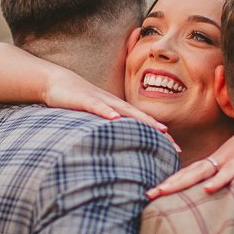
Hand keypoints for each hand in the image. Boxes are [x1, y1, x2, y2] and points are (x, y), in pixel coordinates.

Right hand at [42, 71, 180, 153]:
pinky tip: (116, 119)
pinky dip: (107, 112)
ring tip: (160, 130)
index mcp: (118, 110)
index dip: (160, 136)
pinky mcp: (85, 100)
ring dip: (143, 121)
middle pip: (142, 118)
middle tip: (177, 147)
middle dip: (160, 132)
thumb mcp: (95, 120)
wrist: (57, 83)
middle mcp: (115, 105)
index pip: (143, 124)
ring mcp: (102, 101)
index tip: (176, 150)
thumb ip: (107, 131)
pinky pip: (98, 106)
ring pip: (126, 111)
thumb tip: (118, 149)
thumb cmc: (78, 103)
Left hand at [146, 102, 233, 198]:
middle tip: (147, 195)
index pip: (190, 173)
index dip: (172, 183)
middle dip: (168, 185)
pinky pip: (231, 171)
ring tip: (163, 192)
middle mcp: (220, 157)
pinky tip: (207, 189)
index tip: (154, 192)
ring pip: (203, 171)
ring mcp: (232, 156)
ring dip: (182, 182)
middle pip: (189, 173)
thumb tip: (224, 187)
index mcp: (219, 159)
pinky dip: (219, 180)